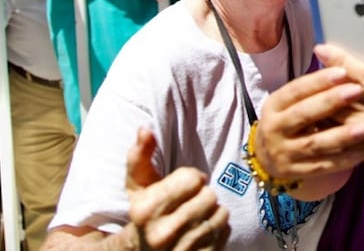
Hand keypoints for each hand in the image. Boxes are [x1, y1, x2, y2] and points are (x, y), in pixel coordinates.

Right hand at [126, 128, 229, 249]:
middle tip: (191, 201)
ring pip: (221, 214)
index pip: (193, 179)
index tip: (185, 185)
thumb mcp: (137, 185)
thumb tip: (144, 129)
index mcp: (145, 211)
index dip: (192, 178)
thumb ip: (141, 155)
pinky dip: (219, 228)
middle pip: (210, 196)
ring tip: (197, 215)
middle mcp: (162, 234)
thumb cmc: (144, 212)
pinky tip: (203, 230)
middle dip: (203, 194)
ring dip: (213, 211)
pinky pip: (226, 232)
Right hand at [255, 67, 363, 182]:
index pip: (296, 90)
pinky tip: (360, 153)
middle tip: (357, 90)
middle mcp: (274, 129)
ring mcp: (282, 153)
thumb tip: (338, 62)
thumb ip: (311, 89)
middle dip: (331, 102)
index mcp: (274, 105)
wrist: (266, 157)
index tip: (343, 71)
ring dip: (341, 135)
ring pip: (314, 143)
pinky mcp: (293, 173)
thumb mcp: (290, 103)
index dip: (319, 81)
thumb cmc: (288, 121)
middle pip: (303, 115)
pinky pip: (320, 167)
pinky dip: (340, 161)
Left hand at [317, 22, 363, 192]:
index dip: (342, 63)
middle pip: (345, 106)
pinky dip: (335, 135)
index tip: (323, 49)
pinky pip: (351, 147)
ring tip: (308, 97)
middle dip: (323, 88)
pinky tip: (323, 124)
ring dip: (325, 113)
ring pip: (342, 130)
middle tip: (307, 71)